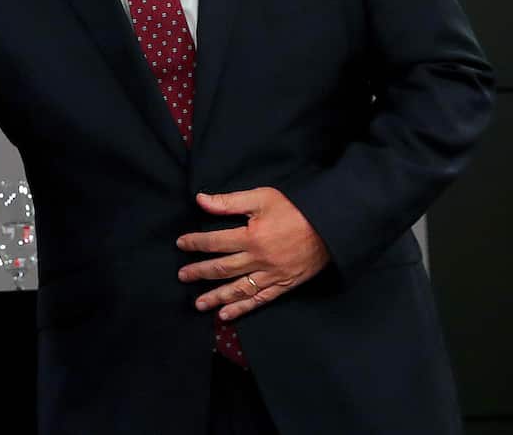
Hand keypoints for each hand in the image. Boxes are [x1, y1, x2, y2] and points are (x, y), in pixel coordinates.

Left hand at [175, 187, 329, 320]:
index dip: (195, 243)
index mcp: (251, 237)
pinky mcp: (284, 285)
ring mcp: (271, 276)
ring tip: (198, 304)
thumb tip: (201, 200)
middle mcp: (259, 260)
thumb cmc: (296, 209)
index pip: (215, 242)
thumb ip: (230, 201)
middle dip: (199, 272)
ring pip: (238, 289)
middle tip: (182, 276)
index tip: (181, 244)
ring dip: (216, 297)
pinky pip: (259, 300)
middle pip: (222, 268)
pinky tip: (226, 315)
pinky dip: (241, 309)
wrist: (331, 227)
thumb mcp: (262, 197)